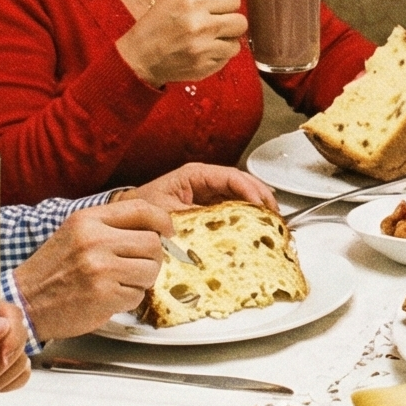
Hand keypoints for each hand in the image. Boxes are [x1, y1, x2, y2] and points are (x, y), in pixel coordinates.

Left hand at [0, 302, 31, 405]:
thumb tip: (2, 325)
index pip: (8, 313)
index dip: (11, 334)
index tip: (1, 353)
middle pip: (20, 335)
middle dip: (2, 362)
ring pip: (22, 357)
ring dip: (0, 377)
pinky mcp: (5, 371)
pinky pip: (23, 373)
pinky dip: (8, 384)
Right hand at [13, 198, 174, 340]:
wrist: (25, 301)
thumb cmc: (53, 269)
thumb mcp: (76, 233)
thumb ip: (111, 227)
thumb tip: (156, 230)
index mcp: (88, 219)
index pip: (142, 209)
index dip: (163, 221)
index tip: (167, 231)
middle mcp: (95, 240)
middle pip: (153, 243)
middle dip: (152, 258)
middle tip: (136, 266)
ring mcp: (100, 268)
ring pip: (150, 270)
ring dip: (142, 281)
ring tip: (119, 282)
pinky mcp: (104, 295)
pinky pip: (138, 295)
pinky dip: (128, 300)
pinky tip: (107, 297)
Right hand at [115, 0, 248, 84]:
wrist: (139, 56)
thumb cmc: (158, 23)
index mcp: (192, 2)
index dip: (228, 3)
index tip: (218, 7)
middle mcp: (199, 25)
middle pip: (241, 22)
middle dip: (231, 22)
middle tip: (215, 24)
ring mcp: (203, 49)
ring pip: (236, 43)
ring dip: (226, 41)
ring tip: (207, 39)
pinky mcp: (204, 67)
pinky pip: (227, 59)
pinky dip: (219, 55)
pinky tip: (202, 51)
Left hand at [123, 162, 278, 213]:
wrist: (129, 221)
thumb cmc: (143, 212)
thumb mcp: (166, 215)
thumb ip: (191, 219)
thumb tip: (215, 229)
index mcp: (194, 176)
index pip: (230, 177)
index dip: (249, 190)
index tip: (261, 205)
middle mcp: (205, 181)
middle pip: (242, 183)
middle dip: (262, 197)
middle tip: (276, 215)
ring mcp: (209, 193)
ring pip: (241, 195)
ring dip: (259, 207)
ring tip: (274, 222)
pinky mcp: (210, 207)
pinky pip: (234, 207)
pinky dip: (248, 216)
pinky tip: (259, 227)